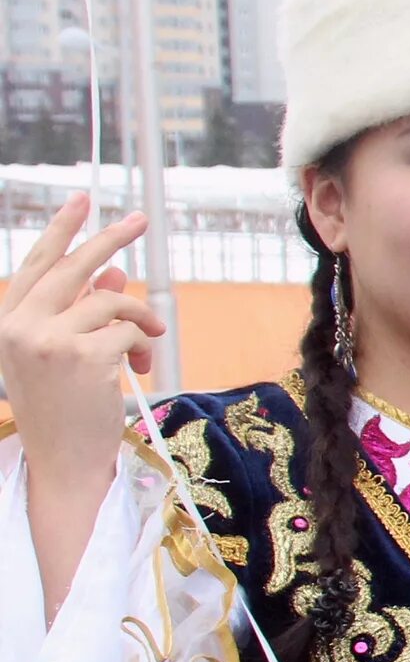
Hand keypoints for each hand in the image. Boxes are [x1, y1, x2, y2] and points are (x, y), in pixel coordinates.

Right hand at [0, 197, 161, 516]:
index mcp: (8, 324)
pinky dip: (142, 343)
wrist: (64, 462)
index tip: (81, 199)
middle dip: (109, 239)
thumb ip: (82, 312)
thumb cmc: (65, 410)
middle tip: (139, 220)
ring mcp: (47, 339)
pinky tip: (137, 367)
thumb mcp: (65, 355)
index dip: (60, 230)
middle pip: (73, 268)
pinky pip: (128, 329)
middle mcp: (19, 327)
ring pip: (111, 301)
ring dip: (139, 318)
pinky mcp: (81, 355)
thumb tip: (113, 274)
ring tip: (145, 343)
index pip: (36, 265)